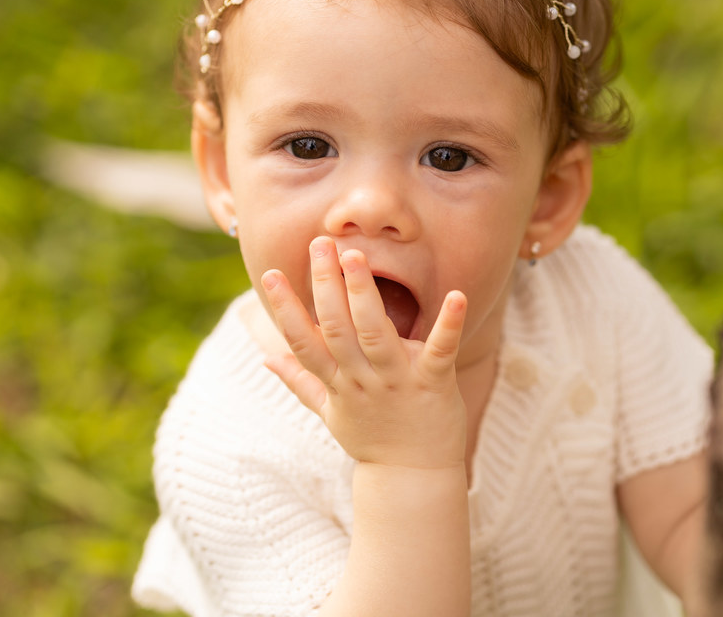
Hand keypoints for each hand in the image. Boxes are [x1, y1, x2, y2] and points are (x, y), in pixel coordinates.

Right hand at [262, 237, 467, 469]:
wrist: (412, 478)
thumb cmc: (371, 439)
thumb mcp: (329, 412)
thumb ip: (299, 381)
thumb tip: (266, 358)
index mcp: (336, 382)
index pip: (303, 340)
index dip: (286, 308)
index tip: (270, 274)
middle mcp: (362, 379)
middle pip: (337, 328)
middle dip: (326, 285)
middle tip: (320, 244)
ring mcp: (397, 381)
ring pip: (377, 333)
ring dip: (364, 294)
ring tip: (356, 257)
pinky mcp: (433, 384)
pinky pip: (441, 350)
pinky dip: (449, 324)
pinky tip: (457, 296)